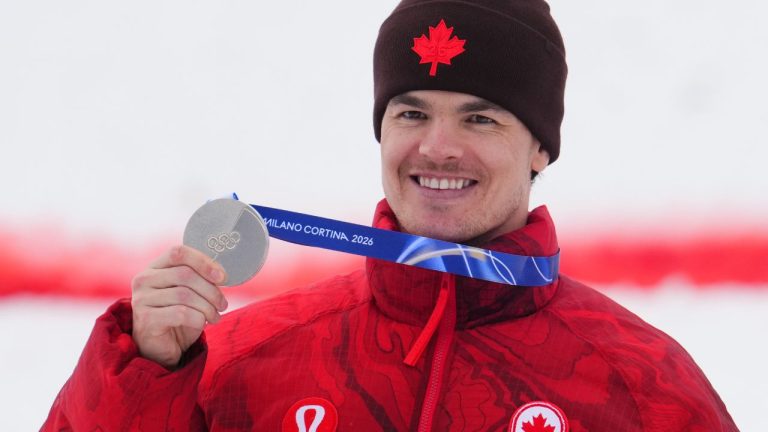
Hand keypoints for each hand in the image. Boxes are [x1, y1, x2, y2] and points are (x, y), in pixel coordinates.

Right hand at [130, 245, 227, 368]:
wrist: (163, 348)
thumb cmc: (179, 317)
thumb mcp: (190, 293)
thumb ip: (200, 279)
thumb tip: (221, 274)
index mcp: (155, 267)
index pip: (179, 253)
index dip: (203, 262)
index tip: (222, 277)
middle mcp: (143, 279)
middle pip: (185, 274)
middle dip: (211, 290)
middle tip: (222, 304)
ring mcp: (141, 299)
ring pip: (185, 295)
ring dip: (207, 307)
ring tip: (215, 316)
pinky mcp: (146, 319)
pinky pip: (181, 313)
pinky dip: (198, 319)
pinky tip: (203, 324)